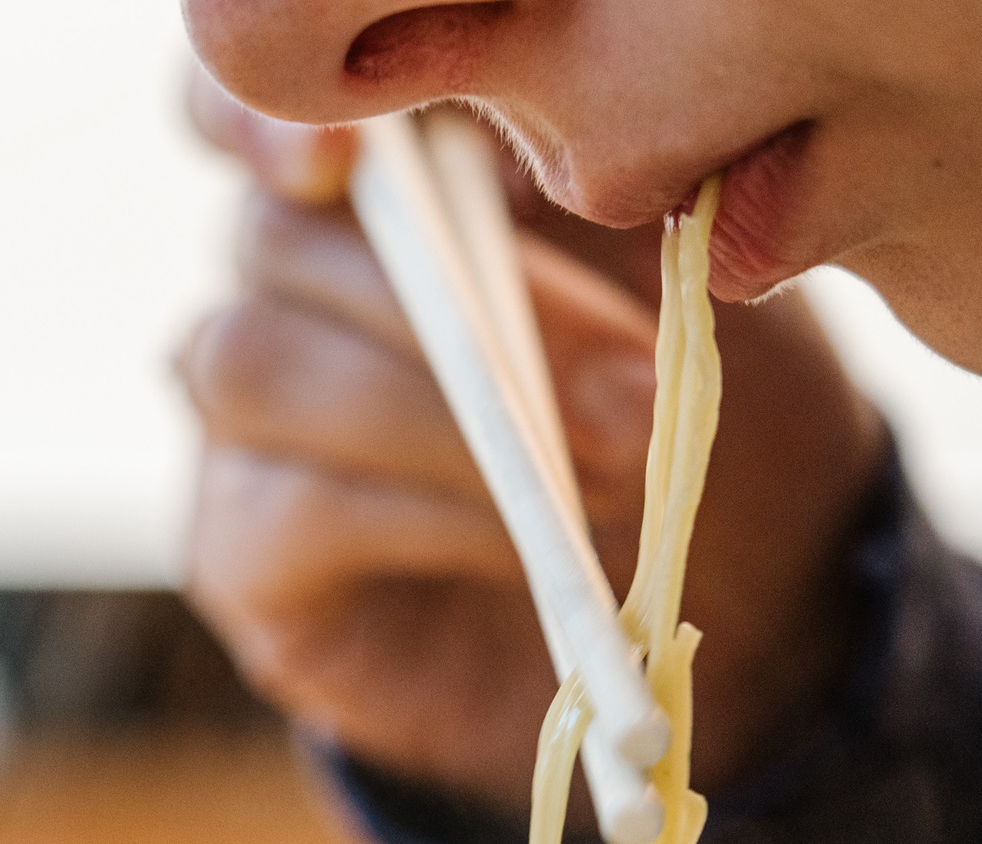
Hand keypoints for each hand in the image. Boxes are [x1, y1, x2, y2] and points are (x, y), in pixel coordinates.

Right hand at [178, 73, 888, 822]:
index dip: (256, 118)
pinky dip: (423, 511)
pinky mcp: (244, 550)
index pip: (245, 106)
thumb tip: (560, 171)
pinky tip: (526, 539)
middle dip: (446, 299)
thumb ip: (589, 188)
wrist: (736, 600)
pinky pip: (285, 503)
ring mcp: (246, 422)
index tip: (335, 154)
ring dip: (439, 415)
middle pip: (266, 237)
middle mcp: (280, 283)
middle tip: (627, 376)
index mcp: (377, 177)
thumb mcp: (678, 270)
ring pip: (252, 365)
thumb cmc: (699, 400)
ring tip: (610, 461)